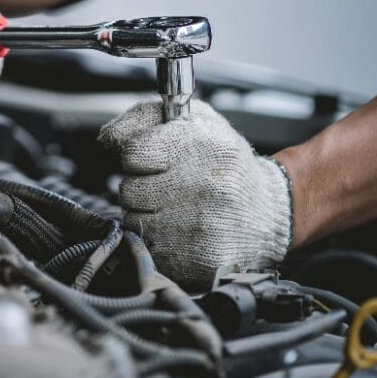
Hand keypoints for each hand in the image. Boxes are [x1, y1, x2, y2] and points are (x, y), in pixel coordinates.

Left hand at [99, 99, 292, 290]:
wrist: (269, 210)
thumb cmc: (223, 162)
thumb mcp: (191, 120)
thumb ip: (142, 117)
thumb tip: (108, 137)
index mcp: (202, 145)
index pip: (133, 153)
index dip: (138, 158)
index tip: (154, 160)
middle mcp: (205, 186)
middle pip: (129, 191)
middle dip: (142, 188)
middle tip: (169, 186)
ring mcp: (204, 226)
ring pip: (134, 222)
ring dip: (147, 216)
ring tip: (176, 208)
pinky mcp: (202, 259)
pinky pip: (150, 250)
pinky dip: (158, 242)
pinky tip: (181, 231)